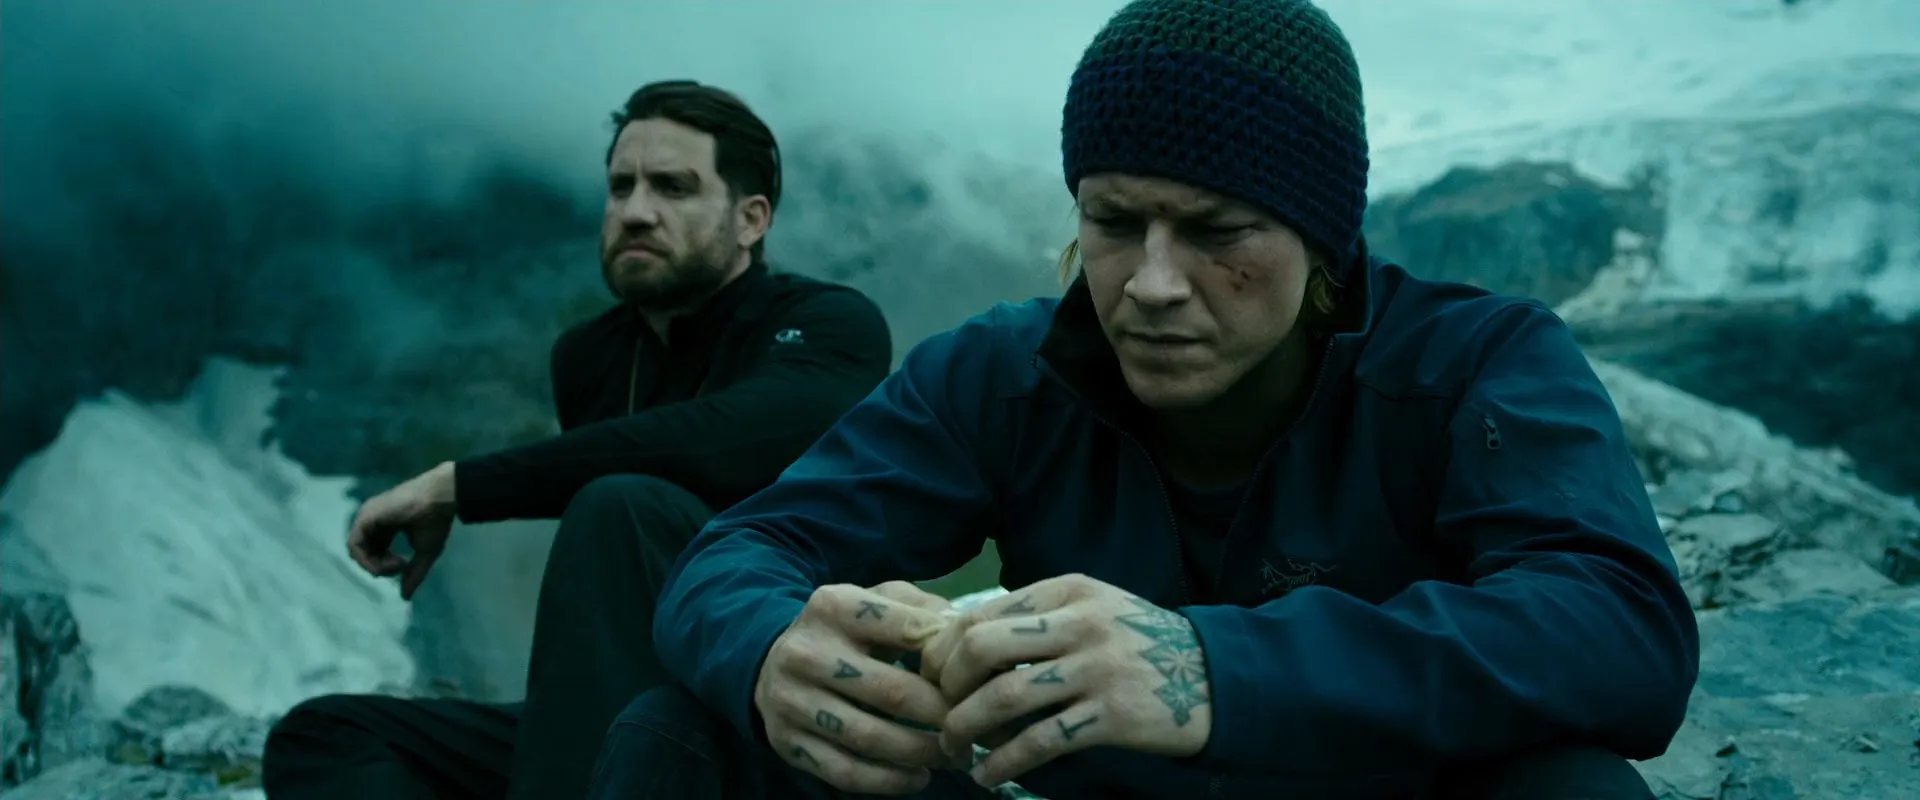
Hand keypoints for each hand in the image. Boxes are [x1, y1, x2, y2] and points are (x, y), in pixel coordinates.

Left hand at [346, 461, 457, 599]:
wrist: (439, 500)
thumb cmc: (435, 521)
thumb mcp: (425, 553)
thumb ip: (413, 574)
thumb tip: (405, 597)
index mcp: (385, 525)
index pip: (375, 550)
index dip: (386, 564)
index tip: (405, 566)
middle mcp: (372, 521)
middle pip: (365, 552)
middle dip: (380, 566)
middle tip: (401, 567)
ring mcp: (366, 518)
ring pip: (357, 551)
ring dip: (375, 565)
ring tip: (397, 564)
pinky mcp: (364, 519)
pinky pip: (355, 546)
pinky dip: (368, 560)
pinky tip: (387, 562)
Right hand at [754, 581, 967, 794]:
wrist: (771, 661)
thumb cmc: (846, 630)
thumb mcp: (878, 600)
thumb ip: (925, 609)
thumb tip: (966, 636)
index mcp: (835, 606)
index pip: (908, 631)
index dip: (951, 660)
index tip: (977, 681)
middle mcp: (807, 652)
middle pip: (893, 693)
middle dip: (944, 716)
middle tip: (974, 729)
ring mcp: (791, 700)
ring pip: (870, 738)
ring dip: (923, 753)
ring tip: (954, 756)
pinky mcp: (786, 741)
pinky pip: (845, 772)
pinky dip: (890, 781)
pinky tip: (918, 777)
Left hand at [920, 574, 1212, 787]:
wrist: (1212, 674)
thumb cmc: (1138, 641)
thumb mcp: (1091, 607)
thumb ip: (1037, 616)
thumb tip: (960, 641)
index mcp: (1067, 589)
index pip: (982, 613)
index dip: (944, 650)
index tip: (933, 679)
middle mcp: (1079, 623)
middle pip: (982, 648)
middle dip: (946, 685)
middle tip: (938, 712)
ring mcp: (1097, 668)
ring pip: (1005, 697)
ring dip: (966, 728)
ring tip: (955, 748)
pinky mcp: (1112, 714)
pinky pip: (1041, 741)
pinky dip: (1004, 762)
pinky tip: (989, 776)